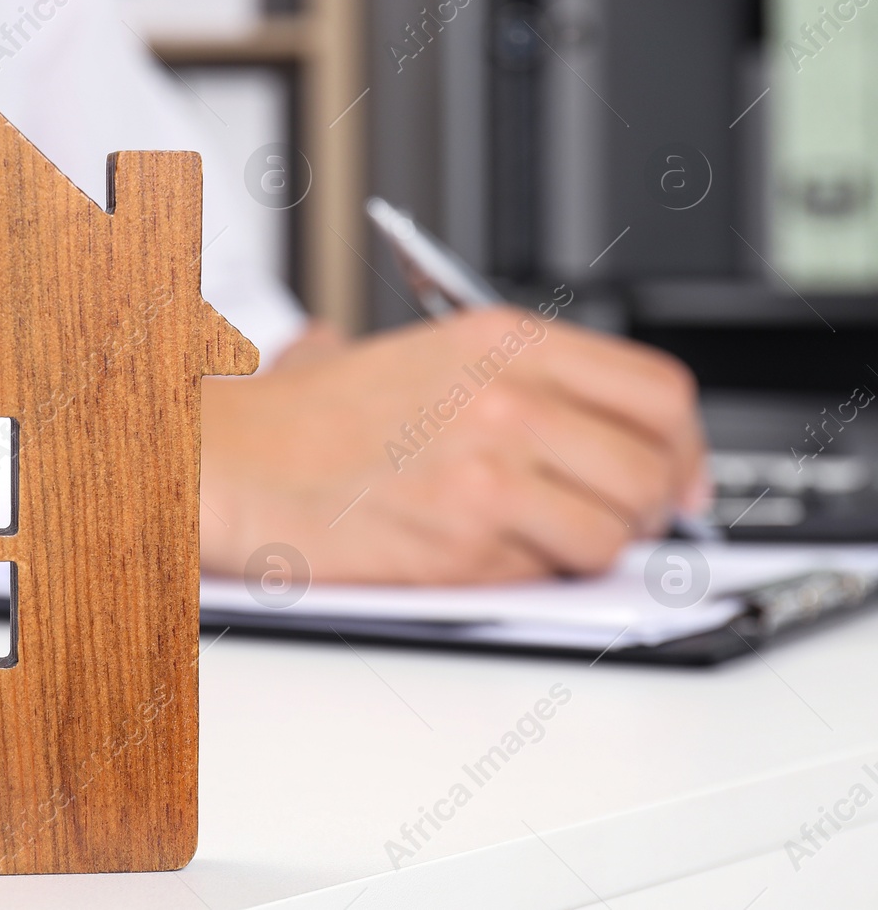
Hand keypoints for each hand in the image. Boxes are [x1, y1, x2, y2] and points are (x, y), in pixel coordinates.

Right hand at [200, 308, 709, 584]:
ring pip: (615, 530)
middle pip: (654, 464)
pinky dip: (537, 576)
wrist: (233, 464)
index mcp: (503, 340)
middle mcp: (509, 397)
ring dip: (594, 548)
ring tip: (546, 542)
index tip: (675, 474)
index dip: (681, 445)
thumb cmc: (304, 418)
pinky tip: (490, 555)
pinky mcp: (465, 540)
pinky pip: (553, 572)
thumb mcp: (417, 354)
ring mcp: (490, 470)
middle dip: (649, 506)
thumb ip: (504, 375)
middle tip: (620, 520)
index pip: (657, 392)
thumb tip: (580, 418)